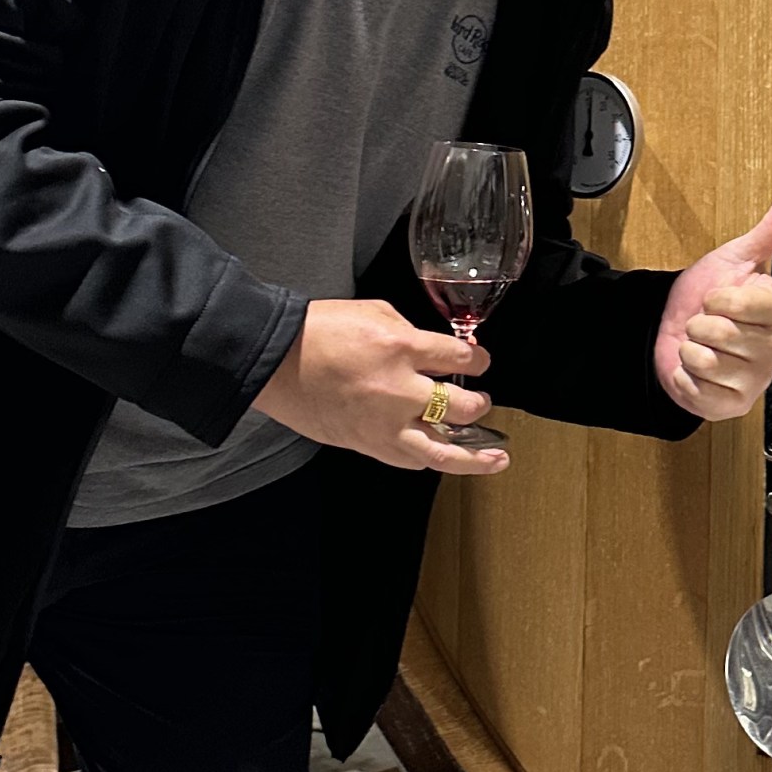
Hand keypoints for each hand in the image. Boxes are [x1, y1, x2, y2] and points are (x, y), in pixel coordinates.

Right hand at [253, 299, 509, 475]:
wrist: (275, 361)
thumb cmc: (318, 331)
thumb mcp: (374, 313)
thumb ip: (411, 333)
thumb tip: (436, 351)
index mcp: (401, 348)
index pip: (460, 360)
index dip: (479, 362)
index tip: (480, 363)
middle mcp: (399, 391)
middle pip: (461, 408)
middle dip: (480, 406)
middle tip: (482, 403)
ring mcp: (383, 424)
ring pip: (442, 452)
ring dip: (475, 458)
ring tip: (496, 459)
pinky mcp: (367, 445)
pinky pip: (408, 459)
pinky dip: (429, 458)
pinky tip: (442, 456)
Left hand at [655, 184, 771, 421]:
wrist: (674, 330)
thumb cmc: (707, 298)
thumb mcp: (736, 258)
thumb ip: (771, 230)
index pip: (758, 305)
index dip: (727, 299)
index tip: (719, 296)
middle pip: (727, 334)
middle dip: (702, 323)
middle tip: (707, 322)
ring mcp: (755, 382)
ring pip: (708, 361)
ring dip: (690, 348)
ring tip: (700, 344)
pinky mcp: (731, 406)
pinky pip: (699, 389)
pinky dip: (684, 376)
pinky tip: (694, 370)